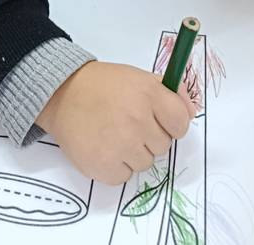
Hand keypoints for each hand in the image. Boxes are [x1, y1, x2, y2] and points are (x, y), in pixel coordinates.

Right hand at [36, 61, 194, 184]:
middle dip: (150, 137)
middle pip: (163, 146)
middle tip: (129, 123)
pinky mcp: (104, 166)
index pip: (181, 122)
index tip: (160, 120)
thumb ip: (169, 92)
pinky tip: (104, 147)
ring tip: (113, 133)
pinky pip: (124, 176)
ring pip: (145, 163)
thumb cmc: (104, 85)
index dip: (173, 123)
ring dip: (133, 153)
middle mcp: (137, 120)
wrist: (62, 94)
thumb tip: (191, 112)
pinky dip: (116, 166)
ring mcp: (120, 145)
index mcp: (149, 94)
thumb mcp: (139, 77)